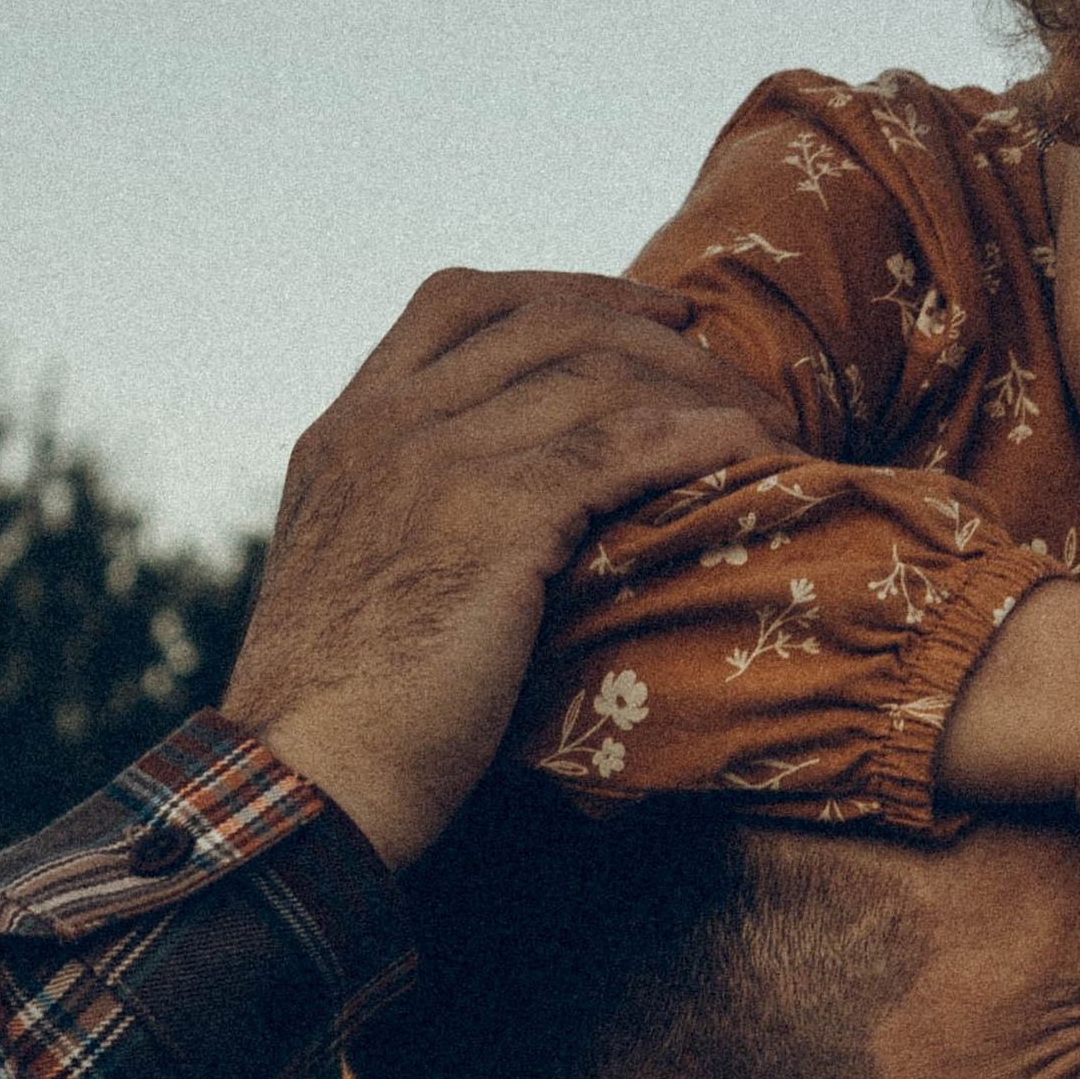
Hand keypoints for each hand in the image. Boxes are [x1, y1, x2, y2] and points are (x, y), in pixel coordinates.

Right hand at [223, 270, 791, 868]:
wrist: (306, 784)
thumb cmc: (345, 726)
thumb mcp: (362, 592)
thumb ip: (411, 530)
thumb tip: (494, 536)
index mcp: (345, 432)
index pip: (461, 305)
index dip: (569, 294)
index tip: (654, 317)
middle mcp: (383, 425)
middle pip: (546, 323)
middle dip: (660, 340)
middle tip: (741, 381)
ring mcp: (431, 460)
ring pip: (593, 373)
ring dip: (700, 391)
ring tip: (773, 427)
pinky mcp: (489, 516)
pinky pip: (621, 444)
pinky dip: (702, 439)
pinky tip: (755, 455)